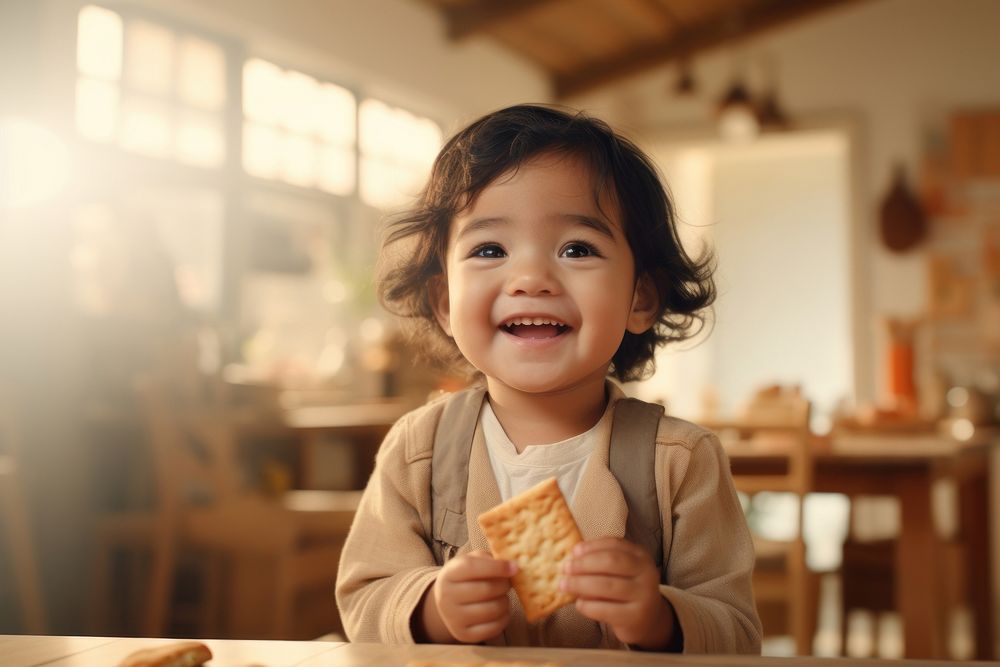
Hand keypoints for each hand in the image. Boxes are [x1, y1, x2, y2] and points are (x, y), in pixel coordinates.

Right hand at [417, 550, 516, 643]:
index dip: (497, 567)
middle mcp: (446, 597)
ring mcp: (453, 618)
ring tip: (502, 596)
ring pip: (493, 609)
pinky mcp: (463, 635)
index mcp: (448, 574)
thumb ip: (490, 559)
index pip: (472, 567)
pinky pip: (494, 628)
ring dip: (505, 601)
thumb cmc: (467, 577)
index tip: (514, 568)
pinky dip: (504, 618)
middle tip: (507, 583)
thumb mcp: (472, 561)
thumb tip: (513, 566)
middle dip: (504, 585)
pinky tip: (501, 610)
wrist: (447, 602)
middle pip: (486, 589)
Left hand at [560, 537, 677, 649]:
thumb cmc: (626, 590)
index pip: (615, 544)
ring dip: (580, 584)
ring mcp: (644, 595)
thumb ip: (602, 561)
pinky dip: (588, 605)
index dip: (592, 546)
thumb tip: (572, 558)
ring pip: (607, 585)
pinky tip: (579, 603)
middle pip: (611, 562)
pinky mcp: (635, 617)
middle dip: (584, 564)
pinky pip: (606, 609)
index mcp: (641, 556)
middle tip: (565, 568)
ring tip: (564, 585)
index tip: (574, 551)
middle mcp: (646, 573)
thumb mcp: (621, 571)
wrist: (648, 620)